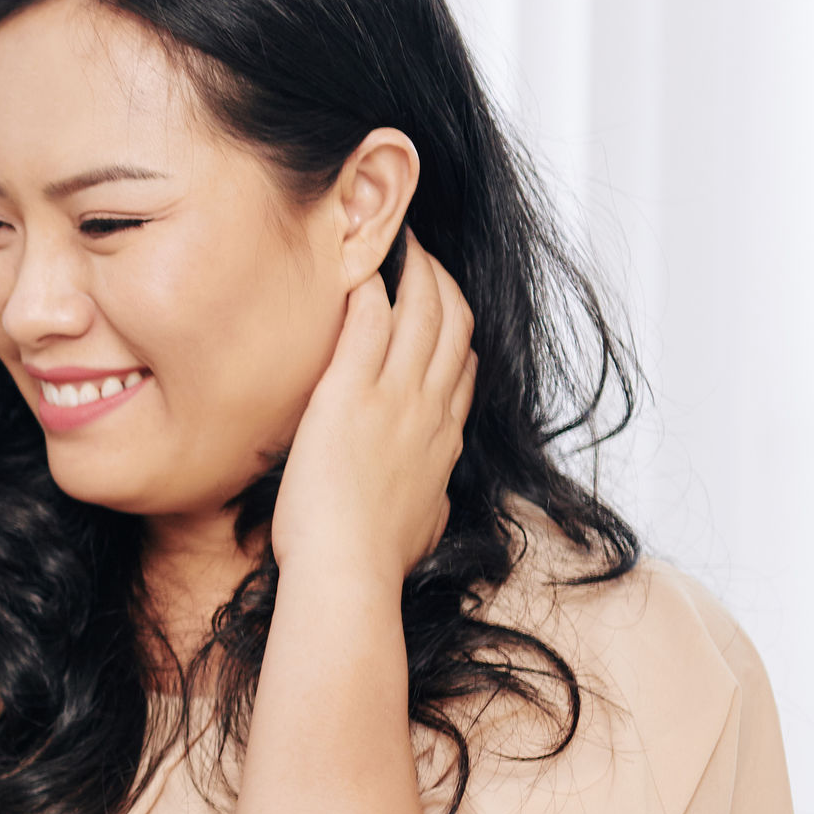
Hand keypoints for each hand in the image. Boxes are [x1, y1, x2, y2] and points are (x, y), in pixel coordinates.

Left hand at [270, 237, 474, 589]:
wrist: (349, 571)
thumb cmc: (375, 560)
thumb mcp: (424, 527)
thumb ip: (431, 502)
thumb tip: (434, 504)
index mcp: (443, 440)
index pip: (464, 368)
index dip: (458, 331)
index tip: (444, 309)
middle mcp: (428, 409)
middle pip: (453, 325)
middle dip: (442, 281)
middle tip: (423, 254)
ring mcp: (393, 398)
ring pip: (420, 312)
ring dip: (413, 270)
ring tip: (400, 242)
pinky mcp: (349, 395)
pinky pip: (367, 324)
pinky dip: (369, 289)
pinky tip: (361, 269)